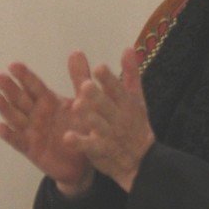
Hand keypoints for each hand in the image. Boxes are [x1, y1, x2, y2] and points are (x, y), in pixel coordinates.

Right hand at [0, 52, 95, 195]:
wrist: (85, 161)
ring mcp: (31, 131)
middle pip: (20, 99)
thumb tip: (76, 51)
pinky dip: (9, 135)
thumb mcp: (85, 102)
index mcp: (48, 101)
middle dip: (9, 88)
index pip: (34, 86)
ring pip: (15, 117)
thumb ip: (79, 78)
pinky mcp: (30, 149)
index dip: (24, 76)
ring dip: (3, 107)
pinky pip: (18, 141)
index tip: (13, 65)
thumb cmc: (83, 129)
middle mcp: (36, 114)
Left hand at [64, 47, 154, 191]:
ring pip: (99, 124)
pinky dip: (79, 142)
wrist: (141, 160)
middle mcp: (118, 118)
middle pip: (107, 106)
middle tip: (85, 85)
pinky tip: (67, 137)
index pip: (118, 89)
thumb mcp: (135, 98)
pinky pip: (89, 146)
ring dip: (89, 116)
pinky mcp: (99, 150)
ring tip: (76, 105)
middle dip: (97, 96)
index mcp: (126, 103)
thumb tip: (128, 48)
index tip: (99, 68)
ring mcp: (109, 135)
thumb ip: (130, 74)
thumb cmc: (135, 124)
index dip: (109, 80)